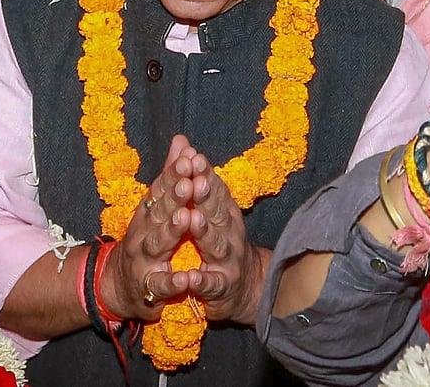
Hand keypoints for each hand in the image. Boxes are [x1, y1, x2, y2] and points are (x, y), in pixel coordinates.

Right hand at [103, 135, 207, 320]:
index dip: (175, 173)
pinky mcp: (149, 287)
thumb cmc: (146, 240)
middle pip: (159, 211)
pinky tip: (186, 278)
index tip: (189, 158)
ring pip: (157, 243)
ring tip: (185, 219)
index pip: (162, 188)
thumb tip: (183, 140)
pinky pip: (161, 284)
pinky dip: (172, 281)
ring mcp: (144, 259)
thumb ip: (171, 175)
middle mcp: (143, 231)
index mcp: (149, 211)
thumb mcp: (157, 207)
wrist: (119, 285)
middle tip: (189, 182)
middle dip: (174, 196)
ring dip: (171, 231)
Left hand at [183, 164, 267, 325]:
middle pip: (217, 212)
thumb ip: (198, 178)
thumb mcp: (210, 209)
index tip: (194, 156)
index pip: (214, 190)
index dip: (205, 173)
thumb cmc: (222, 242)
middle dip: (207, 196)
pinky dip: (201, 280)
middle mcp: (230, 233)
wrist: (245, 287)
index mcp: (224, 213)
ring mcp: (227, 261)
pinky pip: (211, 283)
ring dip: (205, 232)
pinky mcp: (222, 287)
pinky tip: (190, 277)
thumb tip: (184, 143)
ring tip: (193, 220)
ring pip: (216, 245)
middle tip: (195, 180)